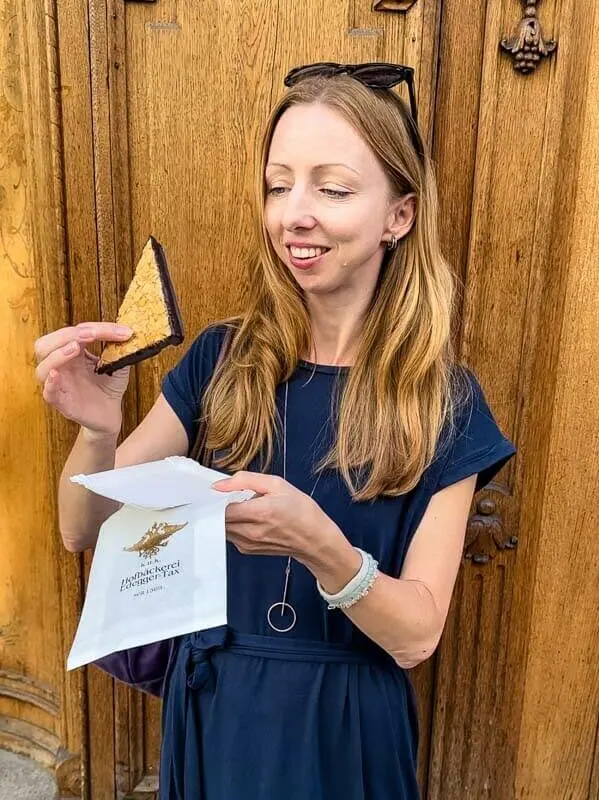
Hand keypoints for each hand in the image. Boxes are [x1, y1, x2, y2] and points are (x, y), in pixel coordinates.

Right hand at [34, 322, 133, 435]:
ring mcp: (59, 384)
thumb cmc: (109, 387)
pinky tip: (57, 375)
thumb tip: (128, 331)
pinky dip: (50, 383)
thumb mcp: (118, 364)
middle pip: (46, 344)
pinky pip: (48, 393)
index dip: (98, 328)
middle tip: (91, 334)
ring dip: (57, 354)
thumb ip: (119, 348)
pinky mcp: (62, 403)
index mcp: (73, 353)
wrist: (111, 413)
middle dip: (66, 335)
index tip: (123, 331)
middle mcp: (62, 366)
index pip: (75, 332)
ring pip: (43, 367)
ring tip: (75, 347)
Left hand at [212, 471, 341, 563]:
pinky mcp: (247, 549)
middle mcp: (250, 531)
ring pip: (222, 527)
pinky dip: (233, 525)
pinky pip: (230, 534)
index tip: (220, 490)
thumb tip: (219, 485)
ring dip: (226, 516)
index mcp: (259, 512)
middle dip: (219, 506)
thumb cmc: (300, 510)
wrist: (314, 538)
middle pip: (218, 518)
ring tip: (242, 506)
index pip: (221, 508)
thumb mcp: (277, 484)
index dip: (216, 497)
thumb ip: (245, 480)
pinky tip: (247, 518)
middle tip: (230, 496)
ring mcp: (247, 543)